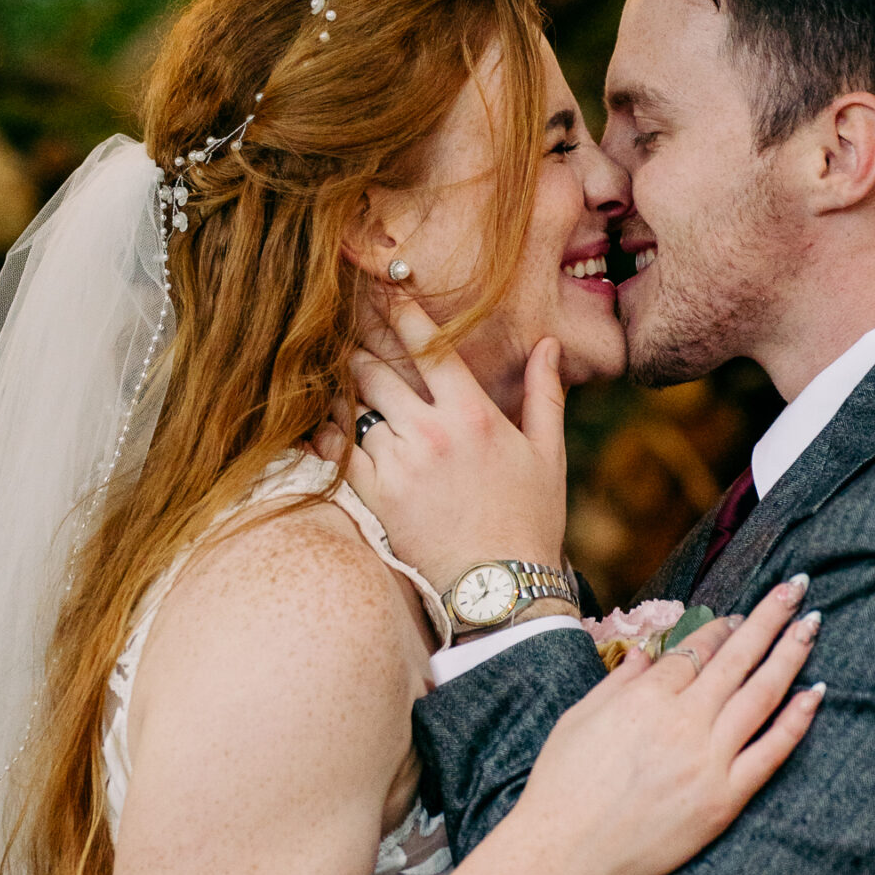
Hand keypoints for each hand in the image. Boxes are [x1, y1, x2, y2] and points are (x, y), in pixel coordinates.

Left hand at [329, 294, 568, 591]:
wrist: (500, 589)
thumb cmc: (530, 521)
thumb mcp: (548, 454)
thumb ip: (545, 394)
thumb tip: (549, 345)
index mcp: (473, 414)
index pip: (427, 346)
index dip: (399, 309)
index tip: (380, 285)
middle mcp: (431, 431)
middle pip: (377, 368)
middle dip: (358, 338)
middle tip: (341, 316)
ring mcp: (399, 463)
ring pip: (355, 405)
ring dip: (344, 382)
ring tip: (332, 362)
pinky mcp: (376, 495)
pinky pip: (341, 450)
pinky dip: (331, 430)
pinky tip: (325, 417)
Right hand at [506, 581, 823, 874]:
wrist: (563, 856)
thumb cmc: (561, 788)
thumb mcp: (579, 719)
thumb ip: (620, 681)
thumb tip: (651, 652)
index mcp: (645, 698)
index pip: (696, 649)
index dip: (722, 627)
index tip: (741, 614)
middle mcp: (682, 722)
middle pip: (737, 658)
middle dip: (770, 617)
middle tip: (797, 588)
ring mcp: (707, 761)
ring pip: (762, 695)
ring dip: (791, 653)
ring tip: (813, 623)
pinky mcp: (723, 800)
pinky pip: (770, 752)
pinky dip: (796, 720)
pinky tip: (816, 692)